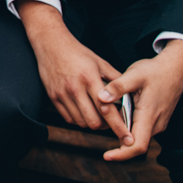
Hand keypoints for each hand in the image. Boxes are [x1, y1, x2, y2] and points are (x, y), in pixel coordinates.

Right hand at [18, 1, 131, 143]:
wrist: (51, 44)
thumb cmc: (78, 53)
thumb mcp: (100, 62)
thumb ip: (116, 79)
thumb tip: (131, 94)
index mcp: (90, 78)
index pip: (107, 109)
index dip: (119, 126)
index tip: (127, 138)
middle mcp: (75, 88)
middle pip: (93, 122)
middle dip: (105, 126)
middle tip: (111, 122)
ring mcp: (62, 94)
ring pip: (81, 122)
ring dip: (91, 123)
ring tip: (97, 115)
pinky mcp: (53, 97)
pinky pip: (68, 118)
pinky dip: (78, 119)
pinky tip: (84, 111)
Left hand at [97, 39, 182, 161]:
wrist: (175, 69)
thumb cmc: (155, 71)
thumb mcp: (134, 74)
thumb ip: (117, 87)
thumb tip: (100, 98)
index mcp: (149, 115)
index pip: (138, 145)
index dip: (122, 154)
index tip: (106, 156)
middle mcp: (156, 123)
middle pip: (136, 144)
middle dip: (119, 146)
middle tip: (101, 140)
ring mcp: (158, 123)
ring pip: (139, 136)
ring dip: (124, 135)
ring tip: (107, 123)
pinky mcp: (157, 119)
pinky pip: (142, 129)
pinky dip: (130, 128)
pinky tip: (119, 118)